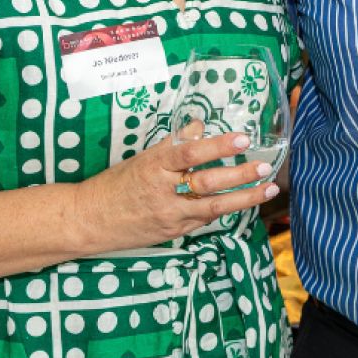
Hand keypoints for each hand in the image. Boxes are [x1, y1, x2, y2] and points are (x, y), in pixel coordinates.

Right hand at [72, 121, 277, 252]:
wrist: (89, 220)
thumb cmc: (116, 185)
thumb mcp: (142, 158)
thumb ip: (173, 143)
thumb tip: (199, 125)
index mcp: (153, 166)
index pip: (190, 152)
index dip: (217, 145)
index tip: (242, 138)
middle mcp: (163, 191)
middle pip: (207, 183)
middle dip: (240, 175)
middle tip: (264, 167)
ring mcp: (169, 215)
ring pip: (213, 207)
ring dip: (245, 198)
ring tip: (268, 189)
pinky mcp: (173, 232)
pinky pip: (204, 219)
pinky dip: (224, 209)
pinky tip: (243, 201)